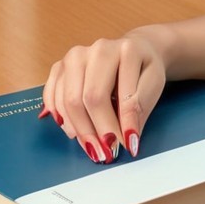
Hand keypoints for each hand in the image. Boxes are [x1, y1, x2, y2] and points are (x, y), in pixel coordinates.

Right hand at [40, 30, 166, 163]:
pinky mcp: (60, 66)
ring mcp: (76, 56)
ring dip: (78, 130)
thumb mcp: (153, 84)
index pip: (122, 95)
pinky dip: (60, 118)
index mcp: (127, 50)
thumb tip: (128, 139)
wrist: (134, 49)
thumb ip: (140, 108)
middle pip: (89, 98)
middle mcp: (98, 49)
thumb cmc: (144, 69)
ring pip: (68, 100)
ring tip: (92, 147)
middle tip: (106, 153)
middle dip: (97, 131)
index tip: (126, 146)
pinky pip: (51, 96)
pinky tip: (72, 131)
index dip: (123, 125)